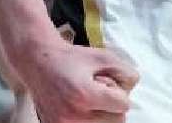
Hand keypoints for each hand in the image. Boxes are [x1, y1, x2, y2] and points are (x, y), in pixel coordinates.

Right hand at [22, 41, 138, 122]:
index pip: (123, 106)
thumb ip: (124, 71)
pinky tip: (78, 107)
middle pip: (115, 121)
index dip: (119, 93)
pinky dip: (87, 120)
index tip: (106, 84)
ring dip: (101, 115)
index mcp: (85, 95)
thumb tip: (133, 87)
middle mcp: (74, 115)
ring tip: (88, 100)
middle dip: (112, 106)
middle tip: (97, 91)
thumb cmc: (71, 58)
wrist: (38, 62)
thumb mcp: (102, 56)